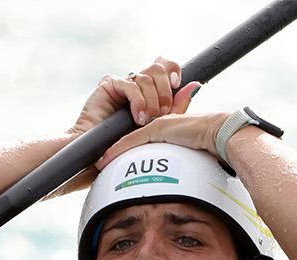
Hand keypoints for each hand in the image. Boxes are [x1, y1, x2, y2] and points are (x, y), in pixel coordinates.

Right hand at [69, 57, 200, 133]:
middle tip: (162, 113)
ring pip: (147, 77)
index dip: (173, 70)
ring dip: (152, 102)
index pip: (166, 66)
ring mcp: (123, 82)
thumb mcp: (161, 125)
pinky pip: (131, 85)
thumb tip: (196, 85)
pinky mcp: (109, 84)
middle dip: (165, 91)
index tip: (177, 84)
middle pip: (158, 69)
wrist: (101, 156)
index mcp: (150, 89)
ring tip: (147, 122)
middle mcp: (137, 82)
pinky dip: (138, 102)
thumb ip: (177, 106)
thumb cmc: (130, 146)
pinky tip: (138, 117)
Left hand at [96, 111, 229, 169]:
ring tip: (99, 163)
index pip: (144, 139)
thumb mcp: (199, 156)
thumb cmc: (217, 146)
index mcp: (171, 130)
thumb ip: (191, 163)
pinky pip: (132, 140)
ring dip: (112, 151)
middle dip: (117, 149)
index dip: (129, 149)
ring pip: (129, 138)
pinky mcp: (159, 129)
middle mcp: (163, 124)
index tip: (117, 161)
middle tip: (102, 162)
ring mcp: (160, 125)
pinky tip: (105, 160)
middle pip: (134, 137)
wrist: (224, 134)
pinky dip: (117, 150)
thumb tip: (194, 182)